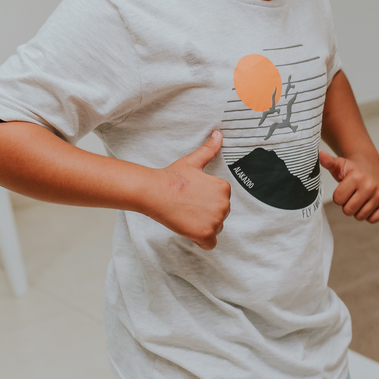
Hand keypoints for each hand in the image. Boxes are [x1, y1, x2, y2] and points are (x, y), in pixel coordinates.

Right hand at [147, 131, 231, 248]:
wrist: (154, 191)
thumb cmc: (171, 177)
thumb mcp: (193, 162)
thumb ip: (209, 150)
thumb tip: (219, 134)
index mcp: (223, 188)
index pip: (221, 202)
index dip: (205, 202)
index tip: (191, 197)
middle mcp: (224, 204)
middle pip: (219, 217)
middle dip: (205, 215)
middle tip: (187, 206)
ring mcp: (216, 220)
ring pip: (214, 230)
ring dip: (201, 227)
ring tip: (185, 215)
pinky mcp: (206, 233)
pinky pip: (209, 244)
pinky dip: (200, 241)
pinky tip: (189, 229)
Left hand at [319, 150, 378, 222]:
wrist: (369, 166)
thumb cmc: (351, 169)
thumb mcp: (339, 165)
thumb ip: (328, 162)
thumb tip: (321, 155)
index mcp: (357, 177)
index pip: (338, 200)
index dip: (338, 196)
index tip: (344, 189)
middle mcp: (371, 186)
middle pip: (348, 210)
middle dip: (347, 205)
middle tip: (352, 195)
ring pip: (360, 217)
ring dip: (357, 211)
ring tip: (360, 198)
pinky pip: (373, 219)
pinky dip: (369, 215)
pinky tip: (368, 203)